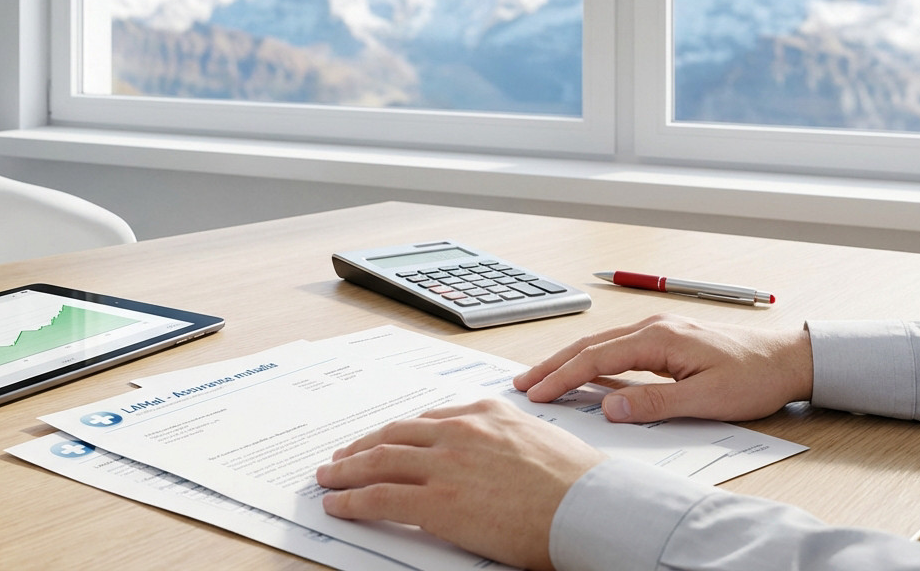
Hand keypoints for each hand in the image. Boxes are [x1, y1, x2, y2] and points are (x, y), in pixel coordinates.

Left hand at [316, 398, 605, 570]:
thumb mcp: (536, 436)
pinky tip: (337, 503)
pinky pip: (379, 497)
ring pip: (377, 460)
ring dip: (346, 468)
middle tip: (342, 455)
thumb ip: (502, 435)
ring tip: (328, 475)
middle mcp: (458, 430)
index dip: (395, 433)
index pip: (425, 419)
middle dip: (362, 446)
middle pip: (393, 434)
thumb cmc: (576, 482)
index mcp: (483, 412)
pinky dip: (351, 499)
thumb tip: (487, 450)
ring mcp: (444, 464)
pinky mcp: (437, 501)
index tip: (382, 439)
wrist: (591, 507)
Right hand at [513, 314, 813, 422]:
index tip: (537, 393)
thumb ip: (654, 403)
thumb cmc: (755, 377)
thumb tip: (609, 408)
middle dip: (553, 365)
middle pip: (590, 346)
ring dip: (569, 362)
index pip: (596, 358)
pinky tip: (583, 375)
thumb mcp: (706, 400)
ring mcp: (659, 330)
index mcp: (659, 338)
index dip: (562, 377)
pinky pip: (618, 349)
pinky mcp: (666, 340)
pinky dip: (592, 361)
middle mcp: (654, 327)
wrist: (790, 359)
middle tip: (522, 384)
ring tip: (542, 379)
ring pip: (601, 345)